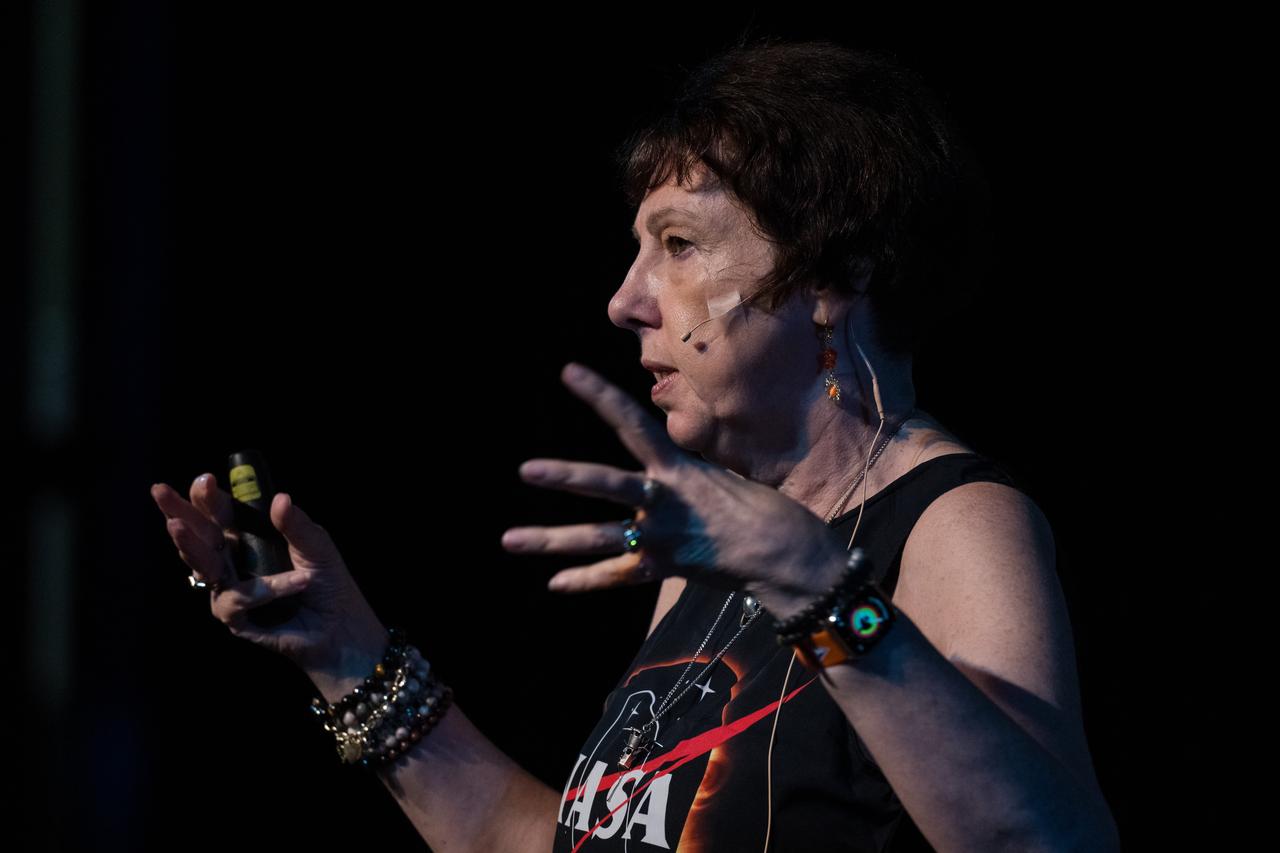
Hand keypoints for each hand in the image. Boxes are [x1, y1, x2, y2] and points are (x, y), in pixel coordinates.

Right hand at [150, 473, 388, 702]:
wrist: (339, 625)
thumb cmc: (326, 581)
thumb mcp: (316, 545)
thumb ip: (295, 524)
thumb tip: (279, 497)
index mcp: (247, 537)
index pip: (219, 513)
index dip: (207, 497)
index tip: (206, 480)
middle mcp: (231, 560)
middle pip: (198, 534)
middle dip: (177, 512)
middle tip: (160, 490)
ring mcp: (228, 588)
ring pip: (202, 565)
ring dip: (190, 545)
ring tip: (177, 526)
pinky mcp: (235, 616)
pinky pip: (239, 598)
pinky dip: (267, 589)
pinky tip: (296, 583)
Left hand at [500, 362, 847, 619]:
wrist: (788, 553)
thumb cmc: (763, 509)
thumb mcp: (720, 475)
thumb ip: (683, 471)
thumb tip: (662, 465)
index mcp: (679, 467)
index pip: (633, 422)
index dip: (600, 396)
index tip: (567, 372)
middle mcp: (666, 498)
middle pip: (608, 484)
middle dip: (566, 476)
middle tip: (524, 470)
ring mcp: (663, 536)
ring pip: (600, 536)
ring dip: (553, 539)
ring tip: (509, 538)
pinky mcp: (666, 568)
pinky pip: (619, 575)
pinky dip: (587, 579)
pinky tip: (553, 584)